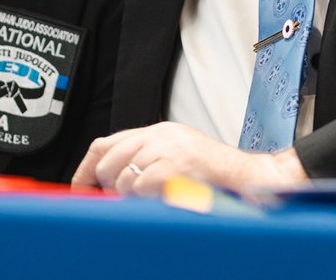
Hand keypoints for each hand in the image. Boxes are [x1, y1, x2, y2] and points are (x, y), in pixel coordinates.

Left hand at [72, 122, 307, 197]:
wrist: (255, 180)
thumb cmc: (220, 179)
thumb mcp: (179, 159)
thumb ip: (147, 163)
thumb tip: (109, 186)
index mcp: (160, 132)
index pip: (106, 144)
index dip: (86, 170)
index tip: (80, 191)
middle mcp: (162, 136)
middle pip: (109, 159)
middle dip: (110, 187)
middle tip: (127, 202)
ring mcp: (169, 149)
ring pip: (124, 177)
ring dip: (134, 198)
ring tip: (157, 201)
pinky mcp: (176, 167)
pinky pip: (142, 187)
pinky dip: (148, 201)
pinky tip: (167, 202)